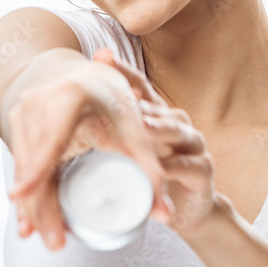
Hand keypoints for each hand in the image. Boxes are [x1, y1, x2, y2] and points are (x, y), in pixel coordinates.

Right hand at [5, 48, 174, 249]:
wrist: (84, 75)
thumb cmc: (113, 99)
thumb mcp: (134, 126)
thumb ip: (151, 166)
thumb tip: (167, 214)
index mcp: (69, 97)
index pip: (51, 139)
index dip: (37, 168)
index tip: (23, 195)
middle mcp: (38, 103)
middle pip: (36, 164)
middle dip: (42, 206)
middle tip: (56, 242)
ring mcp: (23, 114)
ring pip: (25, 170)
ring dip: (35, 208)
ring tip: (50, 239)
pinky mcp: (17, 127)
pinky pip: (22, 167)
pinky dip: (29, 197)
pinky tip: (29, 225)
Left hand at [93, 50, 216, 238]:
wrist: (188, 210)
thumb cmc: (152, 178)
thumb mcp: (127, 156)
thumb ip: (107, 139)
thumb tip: (65, 124)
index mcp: (156, 116)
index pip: (138, 88)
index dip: (121, 72)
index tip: (101, 56)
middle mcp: (176, 123)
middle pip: (156, 105)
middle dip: (138, 96)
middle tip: (117, 89)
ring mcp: (193, 145)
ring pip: (177, 130)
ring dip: (159, 128)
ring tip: (142, 126)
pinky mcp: (203, 171)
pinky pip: (189, 165)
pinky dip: (173, 167)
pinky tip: (160, 170)